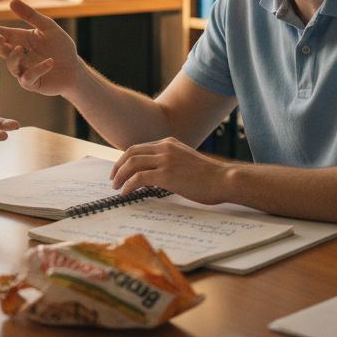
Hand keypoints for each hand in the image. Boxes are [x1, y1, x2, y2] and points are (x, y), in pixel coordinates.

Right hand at [0, 0, 79, 97]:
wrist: (74, 69)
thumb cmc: (61, 47)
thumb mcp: (47, 27)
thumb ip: (30, 15)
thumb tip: (11, 1)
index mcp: (21, 39)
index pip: (2, 34)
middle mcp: (19, 55)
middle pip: (2, 50)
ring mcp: (24, 70)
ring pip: (12, 65)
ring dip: (13, 57)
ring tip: (19, 49)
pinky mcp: (32, 83)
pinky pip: (29, 77)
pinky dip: (38, 69)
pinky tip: (50, 62)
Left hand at [110, 137, 232, 204]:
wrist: (224, 179)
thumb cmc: (209, 176)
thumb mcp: (186, 161)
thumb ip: (171, 162)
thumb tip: (153, 176)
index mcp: (169, 143)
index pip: (140, 147)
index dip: (126, 159)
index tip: (121, 171)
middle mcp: (165, 148)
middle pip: (131, 152)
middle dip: (118, 166)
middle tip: (113, 179)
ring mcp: (165, 160)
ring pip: (132, 163)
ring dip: (120, 176)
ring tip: (116, 187)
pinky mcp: (166, 174)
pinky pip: (139, 177)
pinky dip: (128, 185)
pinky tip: (126, 193)